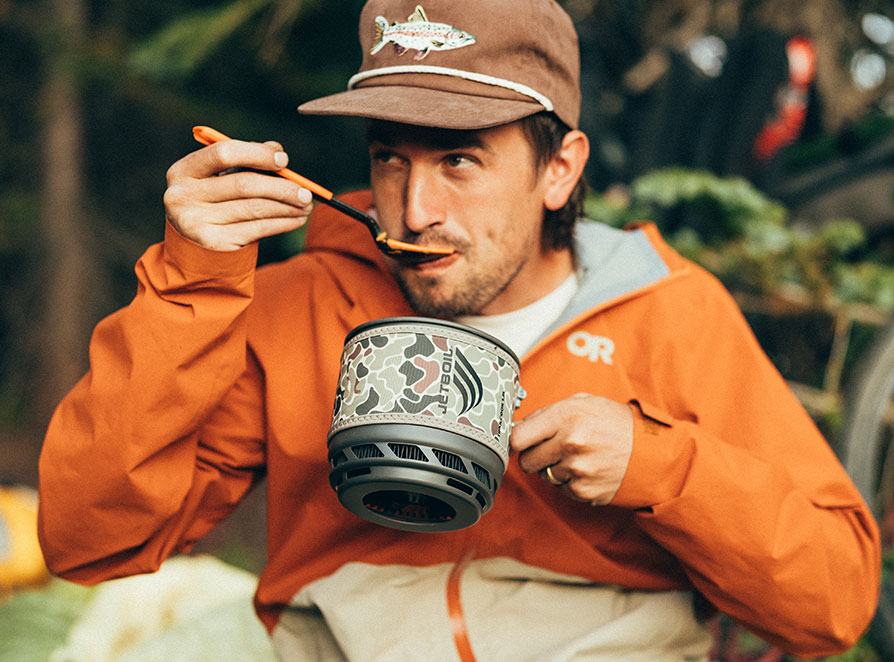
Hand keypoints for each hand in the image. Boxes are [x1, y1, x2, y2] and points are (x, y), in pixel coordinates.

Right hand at [164, 138, 313, 250]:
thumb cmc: (213, 198)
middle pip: (244, 184)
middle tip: (306, 192)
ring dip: (287, 207)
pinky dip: (282, 223)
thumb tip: (276, 149)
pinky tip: (297, 219)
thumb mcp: (220, 176)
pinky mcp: (213, 242)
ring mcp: (196, 220)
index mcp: (184, 170)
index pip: (223, 153)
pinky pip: (257, 229)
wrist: (193, 242)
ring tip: (306, 206)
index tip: (284, 160)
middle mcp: (184, 195)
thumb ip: (246, 158)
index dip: (257, 154)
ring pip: (255, 209)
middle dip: (281, 187)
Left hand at [510, 393, 633, 504]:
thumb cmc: (615, 423)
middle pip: (526, 461)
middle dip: (534, 456)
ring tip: (578, 457)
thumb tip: (517, 426)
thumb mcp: (583, 402)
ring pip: (544, 476)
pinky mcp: (584, 492)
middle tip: (552, 449)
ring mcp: (577, 470)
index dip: (517, 440)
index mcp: (566, 416)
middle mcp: (570, 444)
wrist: (651, 452)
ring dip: (555, 469)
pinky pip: (561, 489)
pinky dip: (570, 482)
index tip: (522, 441)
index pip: (517, 437)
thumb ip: (548, 413)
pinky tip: (587, 469)